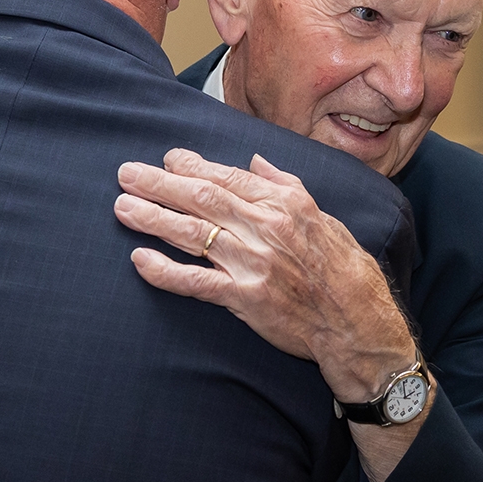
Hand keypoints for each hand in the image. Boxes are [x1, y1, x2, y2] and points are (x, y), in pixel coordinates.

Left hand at [113, 148, 413, 402]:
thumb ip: (285, 185)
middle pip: (201, 197)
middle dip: (160, 183)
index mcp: (284, 204)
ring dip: (153, 218)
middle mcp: (266, 228)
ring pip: (193, 234)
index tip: (166, 158)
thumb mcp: (323, 216)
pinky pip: (197, 282)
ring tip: (123, 207)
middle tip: (127, 173)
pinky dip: (165, 271)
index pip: (228, 176)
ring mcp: (254, 263)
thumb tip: (256, 161)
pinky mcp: (246, 298)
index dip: (192, 165)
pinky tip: (140, 260)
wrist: (359, 322)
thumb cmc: (344, 269)